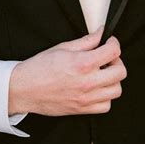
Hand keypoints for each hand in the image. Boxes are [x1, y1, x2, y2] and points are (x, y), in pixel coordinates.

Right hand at [9, 26, 126, 116]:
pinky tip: (97, 88)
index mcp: (82, 63)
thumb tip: (100, 34)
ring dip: (113, 79)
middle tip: (107, 57)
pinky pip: (106, 106)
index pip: (113, 52)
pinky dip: (106, 96)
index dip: (114, 43)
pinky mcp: (82, 109)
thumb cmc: (39, 68)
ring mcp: (86, 98)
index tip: (110, 42)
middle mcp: (87, 82)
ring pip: (116, 90)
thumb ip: (86, 41)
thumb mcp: (63, 47)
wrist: (24, 88)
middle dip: (117, 61)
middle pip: (120, 72)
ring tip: (102, 73)